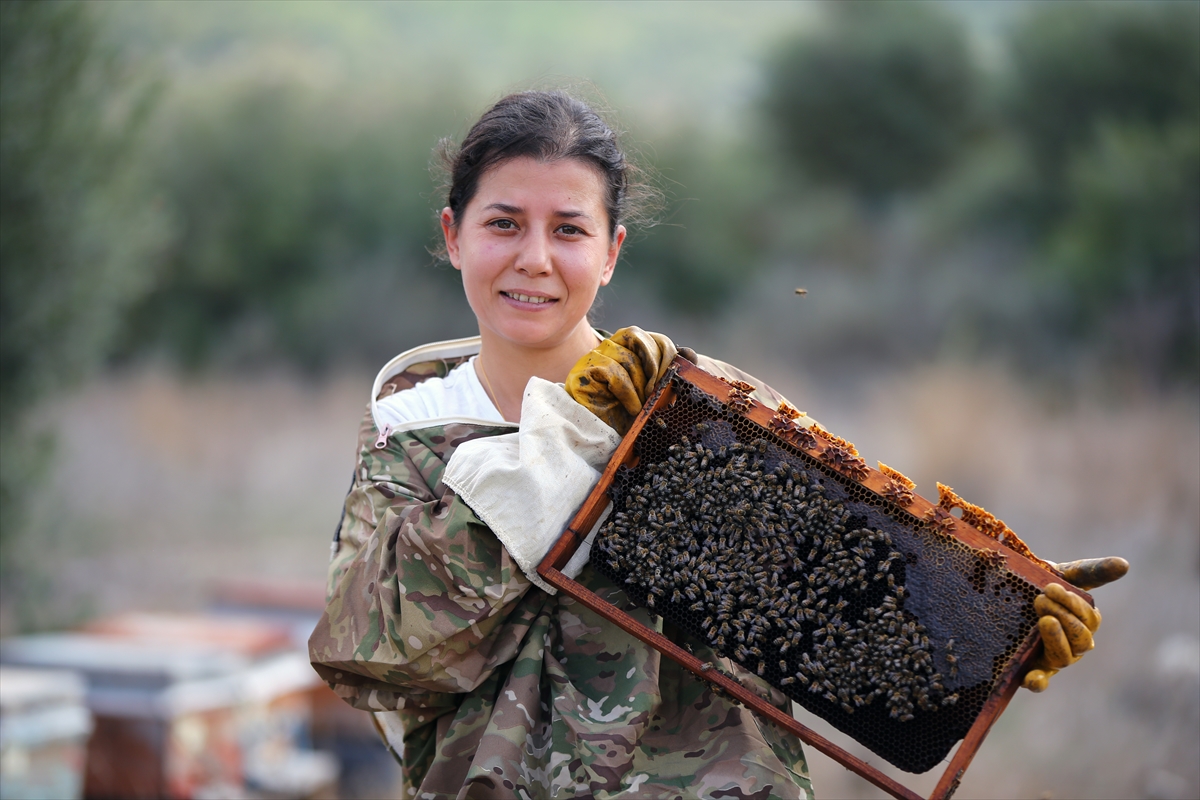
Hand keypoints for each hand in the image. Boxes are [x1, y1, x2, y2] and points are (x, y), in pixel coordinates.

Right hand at [565, 327, 676, 434]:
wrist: (605, 436)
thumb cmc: (632, 414)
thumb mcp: (658, 394)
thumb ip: (671, 373)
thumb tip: (689, 354)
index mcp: (632, 347)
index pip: (655, 339)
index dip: (668, 355)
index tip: (674, 377)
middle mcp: (612, 346)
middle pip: (638, 339)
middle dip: (654, 367)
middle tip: (658, 392)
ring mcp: (595, 356)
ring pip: (626, 357)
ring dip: (640, 385)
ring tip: (643, 405)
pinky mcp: (582, 371)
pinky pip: (612, 371)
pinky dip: (628, 391)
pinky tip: (632, 408)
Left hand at [1022, 557, 1127, 691]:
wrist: (1006, 593)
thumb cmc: (1040, 584)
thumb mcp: (1064, 575)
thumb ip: (1092, 571)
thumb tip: (1124, 564)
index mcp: (1084, 623)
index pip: (1090, 620)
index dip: (1074, 605)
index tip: (1051, 587)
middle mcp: (1073, 644)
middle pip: (1081, 640)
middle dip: (1064, 617)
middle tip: (1040, 599)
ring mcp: (1053, 658)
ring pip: (1065, 658)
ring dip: (1056, 639)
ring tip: (1043, 620)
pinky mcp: (1032, 669)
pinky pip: (1040, 682)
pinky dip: (1038, 682)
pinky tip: (1031, 678)